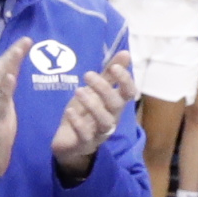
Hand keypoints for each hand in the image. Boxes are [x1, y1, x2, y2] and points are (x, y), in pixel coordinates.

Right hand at [0, 40, 26, 175]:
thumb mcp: (2, 115)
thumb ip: (5, 99)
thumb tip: (13, 83)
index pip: (1, 71)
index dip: (12, 56)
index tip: (25, 42)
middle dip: (12, 55)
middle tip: (25, 41)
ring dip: (8, 65)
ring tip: (18, 51)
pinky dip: (4, 88)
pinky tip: (9, 77)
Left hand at [51, 53, 136, 178]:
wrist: (68, 142)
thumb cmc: (84, 113)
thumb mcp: (94, 91)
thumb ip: (109, 74)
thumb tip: (125, 53)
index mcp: (115, 106)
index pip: (129, 93)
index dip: (125, 80)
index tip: (115, 66)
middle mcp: (111, 119)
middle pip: (116, 105)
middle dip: (104, 88)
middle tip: (88, 75)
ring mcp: (99, 133)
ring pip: (104, 122)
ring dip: (93, 105)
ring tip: (78, 91)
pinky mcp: (84, 143)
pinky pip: (86, 135)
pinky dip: (78, 123)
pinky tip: (69, 111)